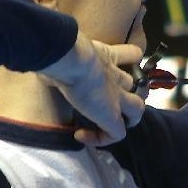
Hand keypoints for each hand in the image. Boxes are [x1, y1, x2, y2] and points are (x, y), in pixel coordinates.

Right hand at [37, 31, 144, 145]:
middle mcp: (116, 76)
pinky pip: (116, 134)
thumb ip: (63, 56)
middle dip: (135, 94)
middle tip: (119, 101)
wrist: (70, 58)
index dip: (127, 59)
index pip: (128, 55)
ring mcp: (117, 97)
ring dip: (126, 117)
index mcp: (107, 56)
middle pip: (139, 86)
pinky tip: (81, 135)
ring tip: (110, 121)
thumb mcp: (65, 49)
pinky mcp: (111, 116)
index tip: (100, 71)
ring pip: (138, 110)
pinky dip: (103, 138)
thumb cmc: (62, 51)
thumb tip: (47, 64)